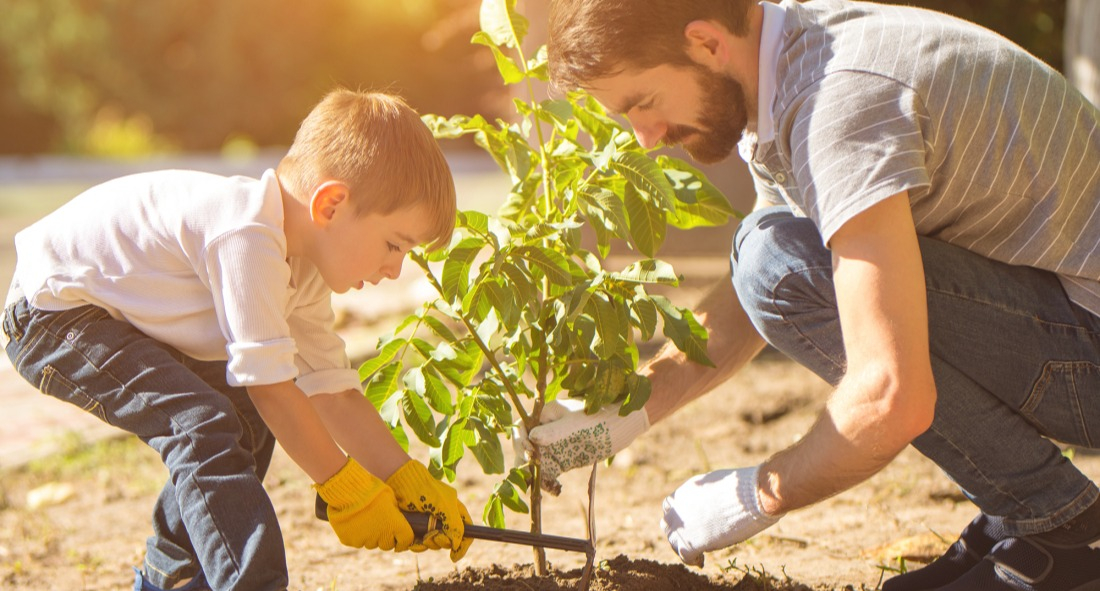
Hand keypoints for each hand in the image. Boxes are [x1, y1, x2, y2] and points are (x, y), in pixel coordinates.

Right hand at [313, 458, 413, 550]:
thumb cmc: (372, 490)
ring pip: (370, 543)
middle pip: (387, 545)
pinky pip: (355, 541)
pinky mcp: (349, 541)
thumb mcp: (390, 498)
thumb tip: (395, 518)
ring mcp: (364, 541)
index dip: (403, 541)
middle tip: (380, 524)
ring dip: (370, 536)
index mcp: (396, 525)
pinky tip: (353, 521)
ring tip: (364, 519)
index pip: (406, 541)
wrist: (348, 491)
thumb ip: (394, 513)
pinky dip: (355, 535)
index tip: (400, 540)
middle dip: (385, 537)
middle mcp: (382, 537)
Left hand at [386, 460, 472, 560]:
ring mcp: (428, 523)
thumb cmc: (424, 490)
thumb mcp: (445, 505)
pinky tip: (413, 541)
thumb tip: (456, 544)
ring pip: (433, 543)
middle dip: (441, 543)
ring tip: (422, 537)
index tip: (454, 555)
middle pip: (448, 540)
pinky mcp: (415, 527)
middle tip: (433, 537)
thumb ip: (455, 525)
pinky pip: (419, 543)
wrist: (399, 482)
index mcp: (454, 510)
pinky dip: (417, 545)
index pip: (466, 530)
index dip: (463, 544)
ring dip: (428, 544)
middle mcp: (442, 518)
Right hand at [523, 400, 649, 494]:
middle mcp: (547, 429)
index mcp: (547, 414)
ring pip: (535, 461)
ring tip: (542, 486)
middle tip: (531, 474)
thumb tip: (531, 437)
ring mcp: (555, 445)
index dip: (520, 440)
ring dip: (535, 474)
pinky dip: (547, 481)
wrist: (623, 426)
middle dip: (525, 461)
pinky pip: (549, 471)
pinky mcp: (564, 459)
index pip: (523, 427)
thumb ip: (553, 431)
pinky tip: (555, 489)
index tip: (529, 452)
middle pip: (526, 446)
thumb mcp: (576, 425)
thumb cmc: (600, 418)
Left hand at [660, 465, 781, 566]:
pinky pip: (685, 556)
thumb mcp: (716, 483)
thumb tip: (712, 502)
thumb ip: (707, 494)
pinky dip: (692, 560)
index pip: (671, 508)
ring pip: (674, 541)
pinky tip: (701, 562)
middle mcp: (678, 508)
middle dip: (680, 533)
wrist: (749, 496)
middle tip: (693, 541)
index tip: (691, 524)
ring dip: (683, 548)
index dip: (680, 517)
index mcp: (684, 492)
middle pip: (669, 525)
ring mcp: (683, 526)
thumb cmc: (742, 487)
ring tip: (697, 554)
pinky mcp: (691, 543)